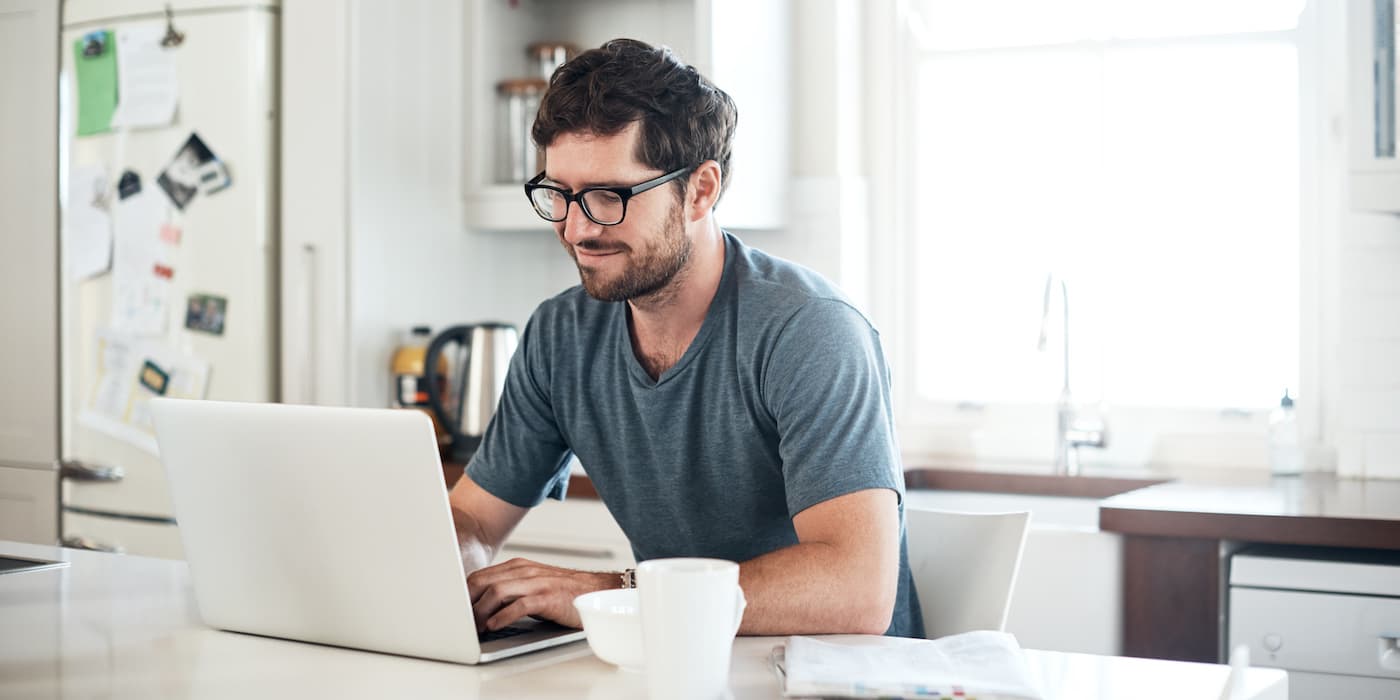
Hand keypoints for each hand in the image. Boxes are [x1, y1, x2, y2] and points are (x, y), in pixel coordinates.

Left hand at [467, 557, 615, 631]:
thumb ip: (510, 589)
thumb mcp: (533, 584)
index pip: (480, 576)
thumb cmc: (563, 592)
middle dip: (467, 603)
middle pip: (483, 582)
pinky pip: (519, 605)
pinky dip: (502, 616)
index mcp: (518, 567)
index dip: (464, 594)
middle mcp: (525, 571)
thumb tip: (482, 605)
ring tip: (475, 627)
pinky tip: (494, 625)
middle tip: (461, 621)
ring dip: (481, 611)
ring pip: (497, 592)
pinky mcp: (547, 597)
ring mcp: (536, 583)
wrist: (597, 591)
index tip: (456, 611)